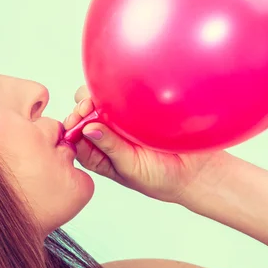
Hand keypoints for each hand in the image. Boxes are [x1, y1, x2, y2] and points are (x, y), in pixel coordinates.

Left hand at [63, 86, 233, 205]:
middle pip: (84, 113)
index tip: (77, 119)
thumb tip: (87, 129)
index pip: (74, 135)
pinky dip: (121, 90)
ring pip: (101, 100)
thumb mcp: (131, 169)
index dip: (72, 125)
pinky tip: (125, 91)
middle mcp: (106, 134)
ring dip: (100, 96)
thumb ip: (110, 149)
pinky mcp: (139, 107)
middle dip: (83, 107)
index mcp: (98, 153)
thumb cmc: (161, 178)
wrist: (195, 170)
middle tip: (89, 106)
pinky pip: (125, 93)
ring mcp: (122, 119)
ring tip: (106, 97)